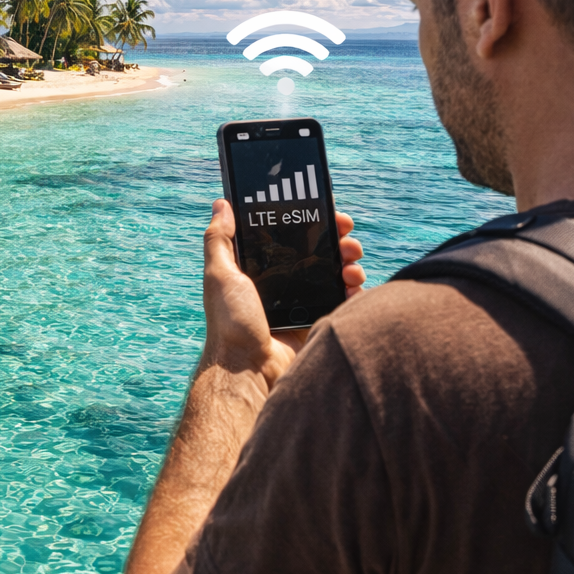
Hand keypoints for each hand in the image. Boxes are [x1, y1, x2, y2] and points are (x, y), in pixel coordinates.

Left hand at [200, 200, 365, 385]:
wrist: (249, 370)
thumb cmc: (230, 323)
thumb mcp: (220, 275)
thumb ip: (219, 239)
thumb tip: (221, 204)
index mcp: (259, 270)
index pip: (290, 238)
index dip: (310, 223)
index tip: (328, 213)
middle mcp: (282, 284)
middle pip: (318, 254)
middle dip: (337, 242)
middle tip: (347, 240)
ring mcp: (301, 304)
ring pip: (334, 275)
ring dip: (349, 264)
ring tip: (352, 265)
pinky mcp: (316, 324)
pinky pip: (343, 302)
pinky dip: (353, 291)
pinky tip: (354, 286)